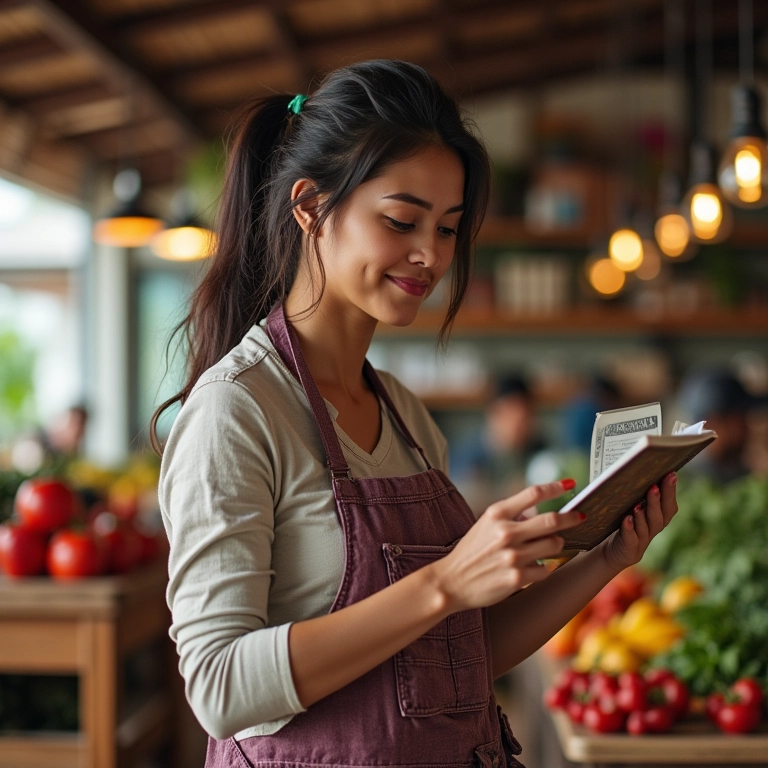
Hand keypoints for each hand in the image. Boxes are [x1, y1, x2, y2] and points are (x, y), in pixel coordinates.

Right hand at [429, 480, 585, 613]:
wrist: (451, 582)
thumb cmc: (472, 551)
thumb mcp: (485, 524)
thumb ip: (512, 516)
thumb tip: (542, 512)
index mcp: (496, 514)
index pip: (533, 493)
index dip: (556, 487)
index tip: (571, 483)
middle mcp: (505, 532)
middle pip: (552, 520)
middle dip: (571, 517)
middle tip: (580, 517)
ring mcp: (512, 556)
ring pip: (553, 545)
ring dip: (555, 544)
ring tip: (548, 546)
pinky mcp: (517, 578)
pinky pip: (546, 570)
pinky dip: (544, 568)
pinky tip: (533, 568)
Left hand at [598, 472, 678, 571]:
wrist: (612, 551)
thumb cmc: (621, 522)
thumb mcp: (629, 506)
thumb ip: (635, 492)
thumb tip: (632, 466)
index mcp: (657, 517)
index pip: (668, 505)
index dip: (671, 491)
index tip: (671, 474)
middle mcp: (652, 529)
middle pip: (660, 516)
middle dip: (658, 500)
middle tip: (654, 486)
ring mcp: (642, 540)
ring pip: (647, 527)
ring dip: (643, 515)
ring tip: (637, 504)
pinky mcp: (629, 549)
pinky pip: (631, 539)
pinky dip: (629, 529)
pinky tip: (626, 519)